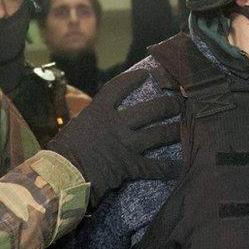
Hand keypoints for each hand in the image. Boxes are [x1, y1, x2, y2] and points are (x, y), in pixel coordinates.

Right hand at [48, 69, 178, 205]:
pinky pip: (154, 166)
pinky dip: (168, 168)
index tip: (147, 73)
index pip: (119, 88)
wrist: (62, 175)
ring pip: (158, 135)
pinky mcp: (130, 165)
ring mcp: (126, 144)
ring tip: (186, 128)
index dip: (133, 79)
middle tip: (181, 103)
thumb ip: (91, 120)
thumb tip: (94, 117)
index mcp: (99, 111)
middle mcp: (117, 124)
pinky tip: (180, 167)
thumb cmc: (62, 151)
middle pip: (150, 110)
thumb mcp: (75, 127)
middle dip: (169, 105)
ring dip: (174, 131)